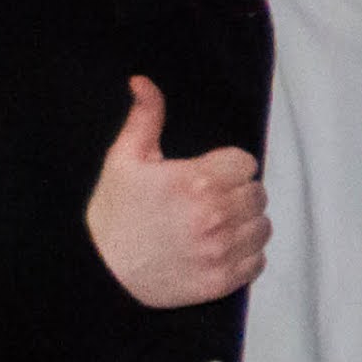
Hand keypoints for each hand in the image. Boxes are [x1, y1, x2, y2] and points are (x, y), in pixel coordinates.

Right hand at [87, 76, 268, 308]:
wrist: (99, 271)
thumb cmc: (114, 214)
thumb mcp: (124, 160)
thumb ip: (145, 118)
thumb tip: (143, 82)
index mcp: (197, 181)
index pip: (246, 163)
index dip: (228, 167)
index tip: (209, 176)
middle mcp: (215, 215)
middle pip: (257, 193)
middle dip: (236, 193)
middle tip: (209, 201)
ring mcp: (221, 250)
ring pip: (261, 226)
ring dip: (244, 224)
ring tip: (214, 225)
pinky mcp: (222, 279)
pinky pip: (257, 261)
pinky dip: (244, 255)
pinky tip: (218, 248)